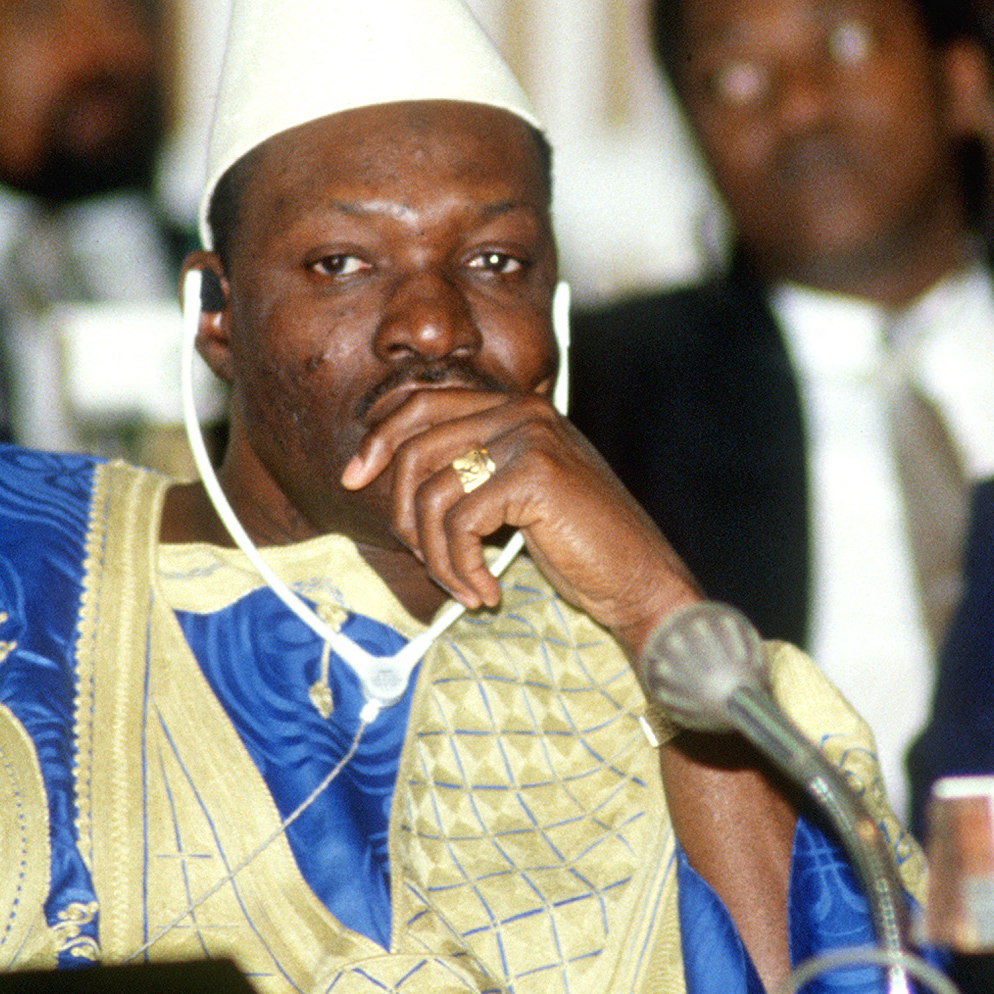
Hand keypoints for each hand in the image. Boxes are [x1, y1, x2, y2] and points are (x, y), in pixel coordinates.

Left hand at [339, 387, 699, 647]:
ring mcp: (530, 437)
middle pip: (415, 446)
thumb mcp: (515, 496)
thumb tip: (394, 474)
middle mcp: (522, 411)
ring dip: (436, 555)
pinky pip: (458, 522)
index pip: (422, 402)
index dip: (379, 437)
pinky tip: (486, 591)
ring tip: (461, 586)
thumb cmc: (578, 545)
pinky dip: (460, 567)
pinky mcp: (534, 474)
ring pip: (432, 492)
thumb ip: (471, 470)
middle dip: (403, 512)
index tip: (354, 477)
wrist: (639, 579)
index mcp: (516, 407)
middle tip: (420, 557)